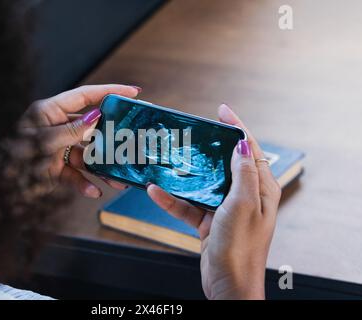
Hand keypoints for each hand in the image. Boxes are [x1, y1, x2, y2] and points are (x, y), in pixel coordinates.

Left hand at [9, 84, 140, 196]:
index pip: (85, 97)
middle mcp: (56, 128)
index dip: (109, 92)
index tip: (133, 92)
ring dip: (102, 168)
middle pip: (91, 129)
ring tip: (117, 179)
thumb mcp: (42, 141)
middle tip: (130, 143)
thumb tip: (95, 117)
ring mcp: (57, 150)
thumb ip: (71, 131)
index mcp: (50, 112)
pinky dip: (85, 184)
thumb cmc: (10, 157)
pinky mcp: (55, 169)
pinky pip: (76, 175)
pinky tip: (94, 191)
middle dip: (111, 139)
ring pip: (87, 155)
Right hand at [147, 104, 280, 299]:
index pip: (250, 150)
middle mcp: (245, 196)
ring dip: (184, 175)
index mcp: (261, 189)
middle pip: (224, 164)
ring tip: (167, 160)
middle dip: (206, 149)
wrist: (228, 286)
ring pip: (203, 183)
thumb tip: (242, 145)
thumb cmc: (240, 248)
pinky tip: (156, 192)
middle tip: (189, 134)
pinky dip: (173, 199)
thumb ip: (243, 174)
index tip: (221, 111)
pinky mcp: (208, 222)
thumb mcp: (243, 205)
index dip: (237, 127)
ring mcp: (225, 209)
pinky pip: (189, 205)